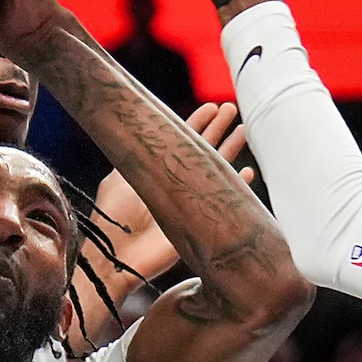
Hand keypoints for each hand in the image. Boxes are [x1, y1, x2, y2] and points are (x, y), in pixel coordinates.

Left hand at [92, 102, 251, 283]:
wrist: (119, 254)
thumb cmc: (114, 217)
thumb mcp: (120, 177)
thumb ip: (136, 155)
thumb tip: (146, 132)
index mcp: (156, 168)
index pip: (180, 139)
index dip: (197, 123)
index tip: (211, 107)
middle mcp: (175, 181)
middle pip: (202, 149)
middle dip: (217, 129)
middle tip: (231, 108)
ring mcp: (189, 200)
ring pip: (216, 168)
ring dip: (230, 149)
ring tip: (244, 129)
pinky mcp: (200, 220)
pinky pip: (225, 199)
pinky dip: (238, 186)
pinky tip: (247, 173)